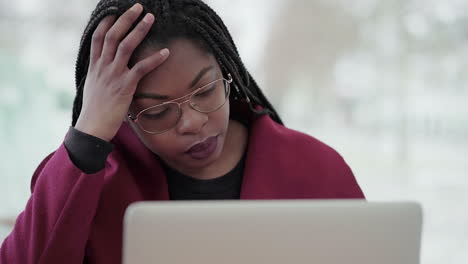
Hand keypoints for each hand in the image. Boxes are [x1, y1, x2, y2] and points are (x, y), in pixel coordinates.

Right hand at [75, 3, 169, 140]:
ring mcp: (113, 75)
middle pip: (113, 35)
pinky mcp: (125, 86)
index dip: (107, 22)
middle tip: (138, 6)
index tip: (116, 11)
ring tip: (151, 18)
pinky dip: (154, 59)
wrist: (92, 127)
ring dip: (139, 30)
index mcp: (94, 66)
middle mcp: (102, 67)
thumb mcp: (93, 87)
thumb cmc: (95, 110)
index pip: (98, 37)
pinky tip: (166, 52)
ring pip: (126, 46)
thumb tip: (106, 69)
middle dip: (126, 19)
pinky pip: (141, 68)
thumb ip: (100, 75)